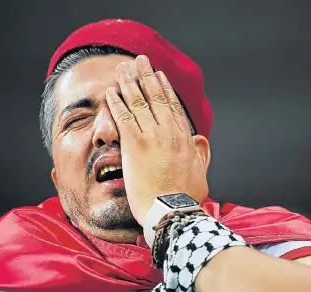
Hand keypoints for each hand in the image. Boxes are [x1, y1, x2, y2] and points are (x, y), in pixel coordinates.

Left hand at [106, 55, 209, 225]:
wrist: (172, 212)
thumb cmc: (186, 198)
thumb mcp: (200, 172)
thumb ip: (200, 154)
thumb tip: (200, 140)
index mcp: (185, 138)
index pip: (173, 106)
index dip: (164, 88)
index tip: (158, 75)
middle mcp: (169, 132)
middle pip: (156, 97)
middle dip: (146, 76)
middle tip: (139, 60)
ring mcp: (152, 137)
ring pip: (138, 102)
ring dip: (129, 82)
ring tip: (122, 67)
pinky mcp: (135, 145)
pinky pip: (123, 117)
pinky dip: (116, 102)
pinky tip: (110, 91)